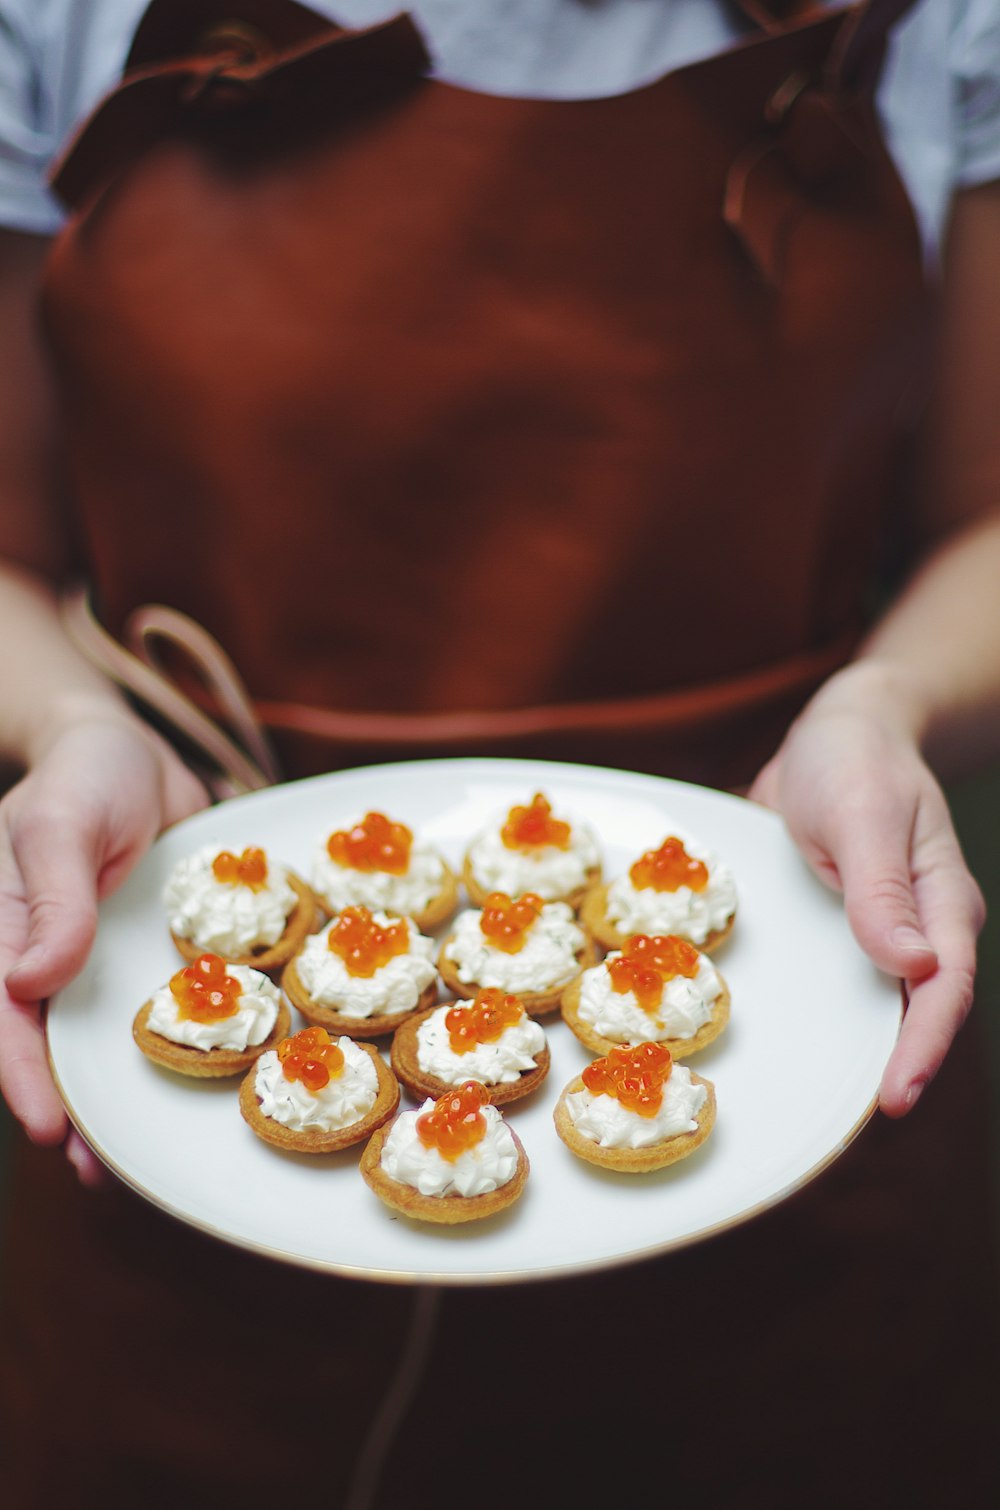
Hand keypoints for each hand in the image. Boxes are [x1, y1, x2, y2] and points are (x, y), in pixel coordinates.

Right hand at [0, 716, 207, 1179]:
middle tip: (93, 1167)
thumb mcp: (63, 824)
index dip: (20, 1072)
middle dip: (61, 1108)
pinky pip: (139, 1015)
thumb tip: (32, 981)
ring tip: (123, 1163)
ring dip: (102, 1100)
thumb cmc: (86, 778)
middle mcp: (36, 957)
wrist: (136, 756)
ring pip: (87, 1043)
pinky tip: (174, 1092)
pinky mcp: (133, 961)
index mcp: (0, 929)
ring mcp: (85, 964)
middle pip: (40, 1045)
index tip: (46, 1125)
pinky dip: (151, 1055)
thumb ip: (54, 899)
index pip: (2, 1012)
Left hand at [749, 667, 984, 1116]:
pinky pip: (843, 982)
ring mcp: (885, 931)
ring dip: (858, 1050)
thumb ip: (881, 887)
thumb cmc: (857, 760)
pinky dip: (825, 1015)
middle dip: (897, 1068)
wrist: (841, 730)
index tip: (895, 1096)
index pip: (942, 988)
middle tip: (849, 1120)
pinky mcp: (849, 928)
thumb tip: (911, 964)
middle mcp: (920, 926)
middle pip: (917, 1014)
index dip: (922, 1046)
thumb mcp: (863, 813)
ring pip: (880, 1005)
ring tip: (819, 1106)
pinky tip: (793, 1042)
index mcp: (941, 903)